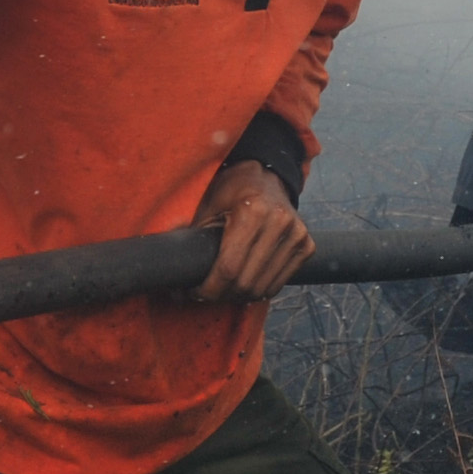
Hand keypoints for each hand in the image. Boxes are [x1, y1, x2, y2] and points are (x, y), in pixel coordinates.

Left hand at [194, 159, 317, 302]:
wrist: (267, 176)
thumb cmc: (231, 191)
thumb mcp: (207, 205)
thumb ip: (191, 234)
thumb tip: (166, 265)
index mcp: (253, 211)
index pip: (228, 269)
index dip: (208, 289)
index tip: (193, 293)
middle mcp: (280, 223)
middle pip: (245, 283)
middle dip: (221, 295)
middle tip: (204, 294)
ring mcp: (298, 235)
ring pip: (263, 289)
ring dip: (240, 296)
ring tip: (223, 289)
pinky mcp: (306, 245)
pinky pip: (279, 283)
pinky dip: (259, 289)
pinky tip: (244, 282)